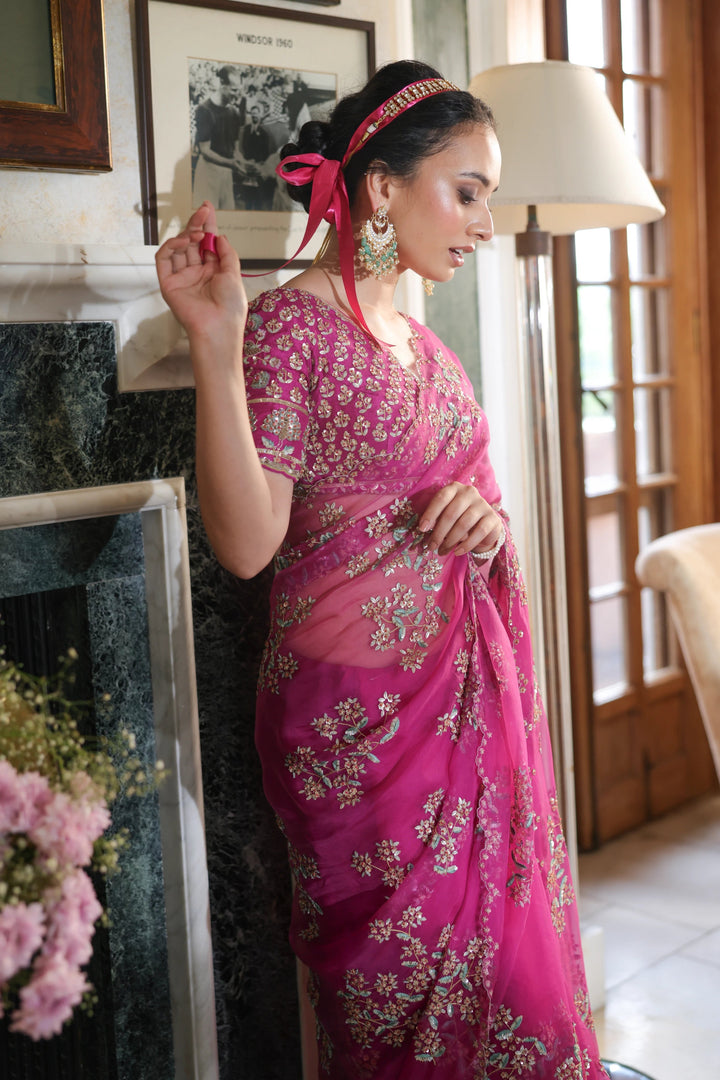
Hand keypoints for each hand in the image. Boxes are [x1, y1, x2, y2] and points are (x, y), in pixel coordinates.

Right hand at [155, 201, 247, 347]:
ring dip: (186, 234)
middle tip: (202, 212)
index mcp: (213, 271)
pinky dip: (172, 245)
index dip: (207, 225)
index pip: (207, 243)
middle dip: (197, 224)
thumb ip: (226, 253)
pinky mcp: (168, 283)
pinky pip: (164, 258)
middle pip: (192, 242)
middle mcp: (197, 272)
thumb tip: (218, 235)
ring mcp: (181, 277)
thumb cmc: (230, 306)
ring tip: (196, 231)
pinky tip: (184, 241)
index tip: (207, 208)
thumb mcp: (234, 274)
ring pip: (178, 247)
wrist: (218, 328)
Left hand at [419, 483, 503, 556]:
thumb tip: (424, 529)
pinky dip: (466, 545)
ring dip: (450, 541)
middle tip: (431, 546)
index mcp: (454, 488)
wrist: (482, 526)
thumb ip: (436, 519)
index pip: (441, 498)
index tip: (422, 529)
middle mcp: (469, 492)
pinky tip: (457, 552)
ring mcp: (483, 504)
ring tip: (442, 551)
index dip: (430, 514)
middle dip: (439, 533)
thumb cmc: (457, 519)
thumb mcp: (444, 516)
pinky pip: (479, 532)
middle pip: (451, 513)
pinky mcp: (493, 518)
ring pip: (464, 524)